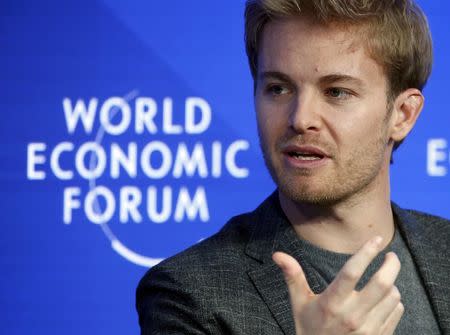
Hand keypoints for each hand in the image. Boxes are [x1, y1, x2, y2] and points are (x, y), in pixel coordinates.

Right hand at [272, 237, 402, 334]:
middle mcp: (353, 315)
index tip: (376, 239)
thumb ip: (293, 276)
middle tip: (391, 255)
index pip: (352, 272)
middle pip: (382, 283)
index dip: (366, 253)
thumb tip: (277, 254)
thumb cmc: (309, 328)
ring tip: (384, 278)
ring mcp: (369, 329)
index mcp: (332, 302)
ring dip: (392, 283)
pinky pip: (396, 311)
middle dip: (391, 265)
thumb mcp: (299, 303)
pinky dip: (394, 300)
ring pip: (392, 296)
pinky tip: (384, 298)